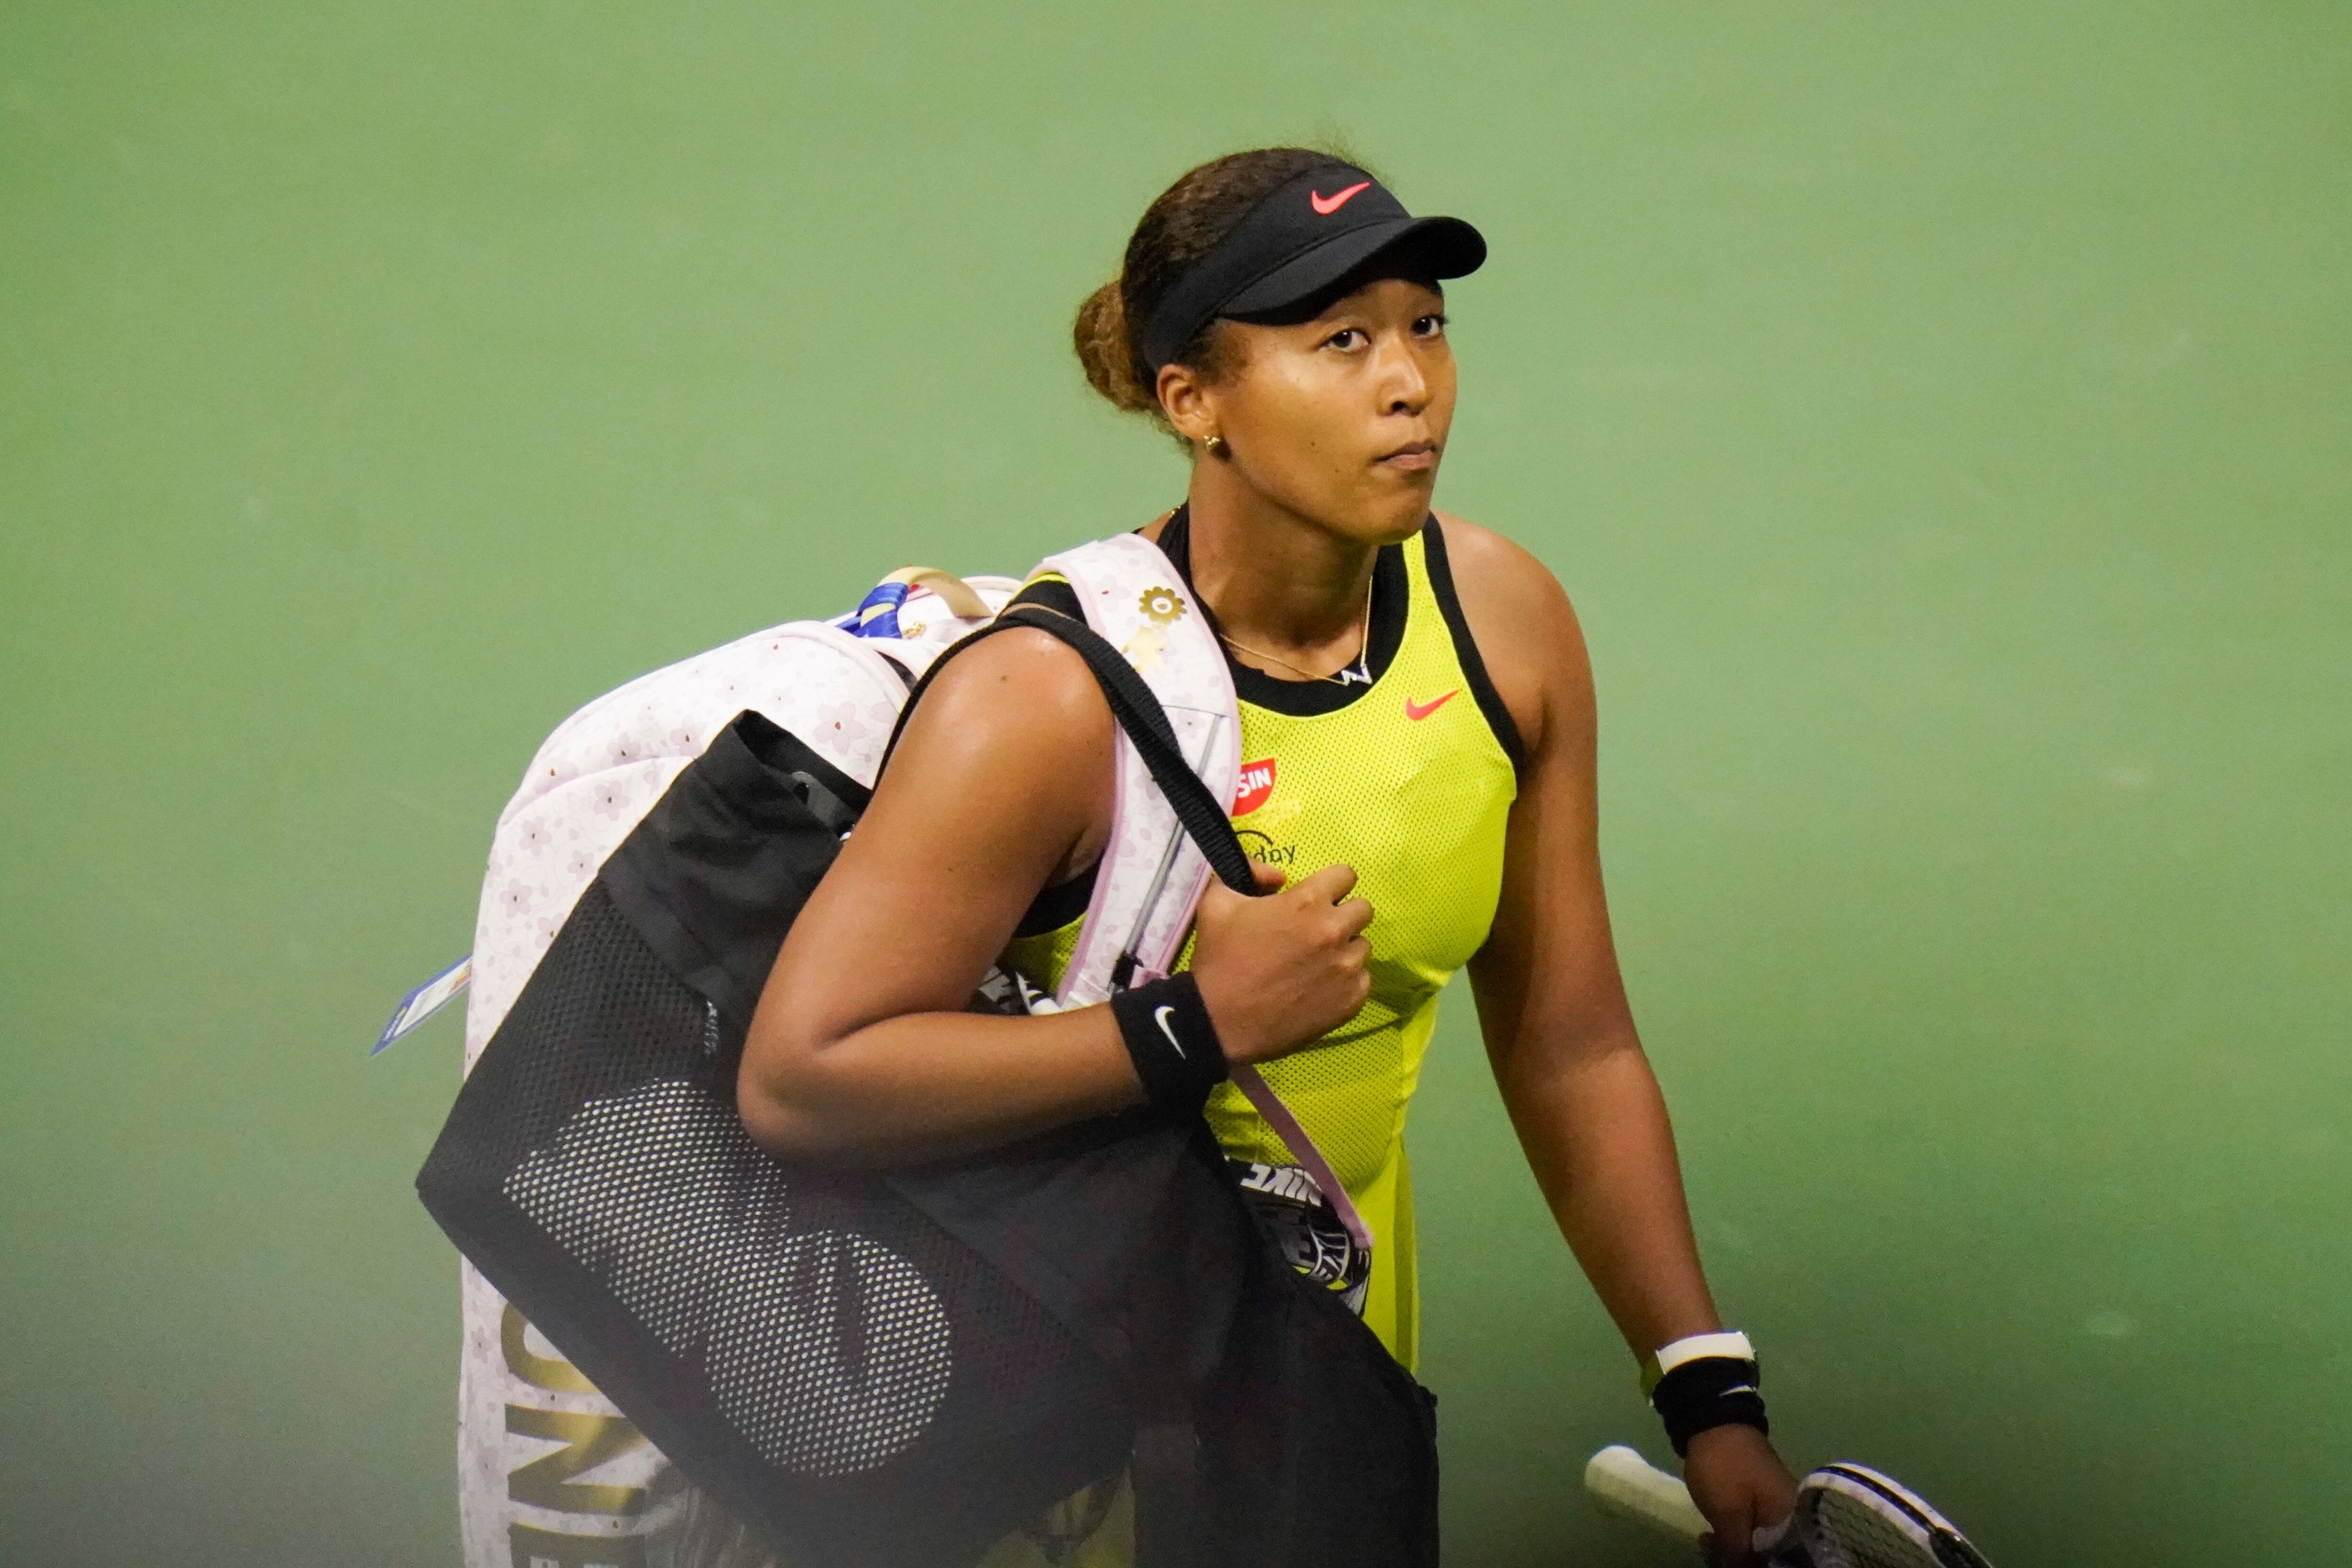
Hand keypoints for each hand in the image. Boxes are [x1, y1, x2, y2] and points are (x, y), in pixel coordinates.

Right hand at [1191, 860, 1373, 1064]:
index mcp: (1307, 901)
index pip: (1346, 875)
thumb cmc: (1219, 960)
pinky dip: (1345, 983)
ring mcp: (1347, 968)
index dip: (1331, 884)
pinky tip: (1318, 989)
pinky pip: (1362, 981)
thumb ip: (1249, 872)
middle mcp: (1335, 930)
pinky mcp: (1352, 1000)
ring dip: (1344, 950)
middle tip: (1316, 931)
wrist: (1219, 1022)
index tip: (1318, 898)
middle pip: (1363, 910)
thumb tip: (1277, 876)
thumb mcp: (1217, 902)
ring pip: (1362, 947)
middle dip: (1342, 915)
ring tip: (1315, 964)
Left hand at [1684, 1424, 1797, 1565]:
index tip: (1726, 1564)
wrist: (1712, 1418)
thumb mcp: (1729, 1516)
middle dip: (1741, 1558)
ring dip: (1734, 1547)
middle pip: (1771, 1552)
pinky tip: (1714, 1534)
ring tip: (1706, 1543)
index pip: (1781, 1559)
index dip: (1756, 1565)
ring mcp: (1776, 1502)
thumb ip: (1739, 1553)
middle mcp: (1792, 1513)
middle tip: (1710, 1552)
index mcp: (1793, 1519)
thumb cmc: (1724, 1469)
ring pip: (1759, 1539)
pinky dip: (1735, 1532)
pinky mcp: (1760, 1494)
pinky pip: (1753, 1524)